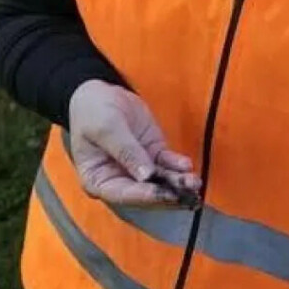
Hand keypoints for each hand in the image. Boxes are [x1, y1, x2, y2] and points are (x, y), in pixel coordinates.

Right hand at [67, 80, 201, 206]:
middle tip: (188, 195)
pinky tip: (186, 166)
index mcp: (98, 180)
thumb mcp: (106, 128)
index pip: (122, 194)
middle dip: (167, 194)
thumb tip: (146, 176)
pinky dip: (178, 166)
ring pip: (160, 181)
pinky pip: (167, 164)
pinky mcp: (152, 154)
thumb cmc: (93, 112)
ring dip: (178, 183)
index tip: (164, 195)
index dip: (144, 196)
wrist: (100, 93)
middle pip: (145, 193)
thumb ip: (126, 151)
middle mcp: (119, 180)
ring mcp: (138, 168)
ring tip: (194, 182)